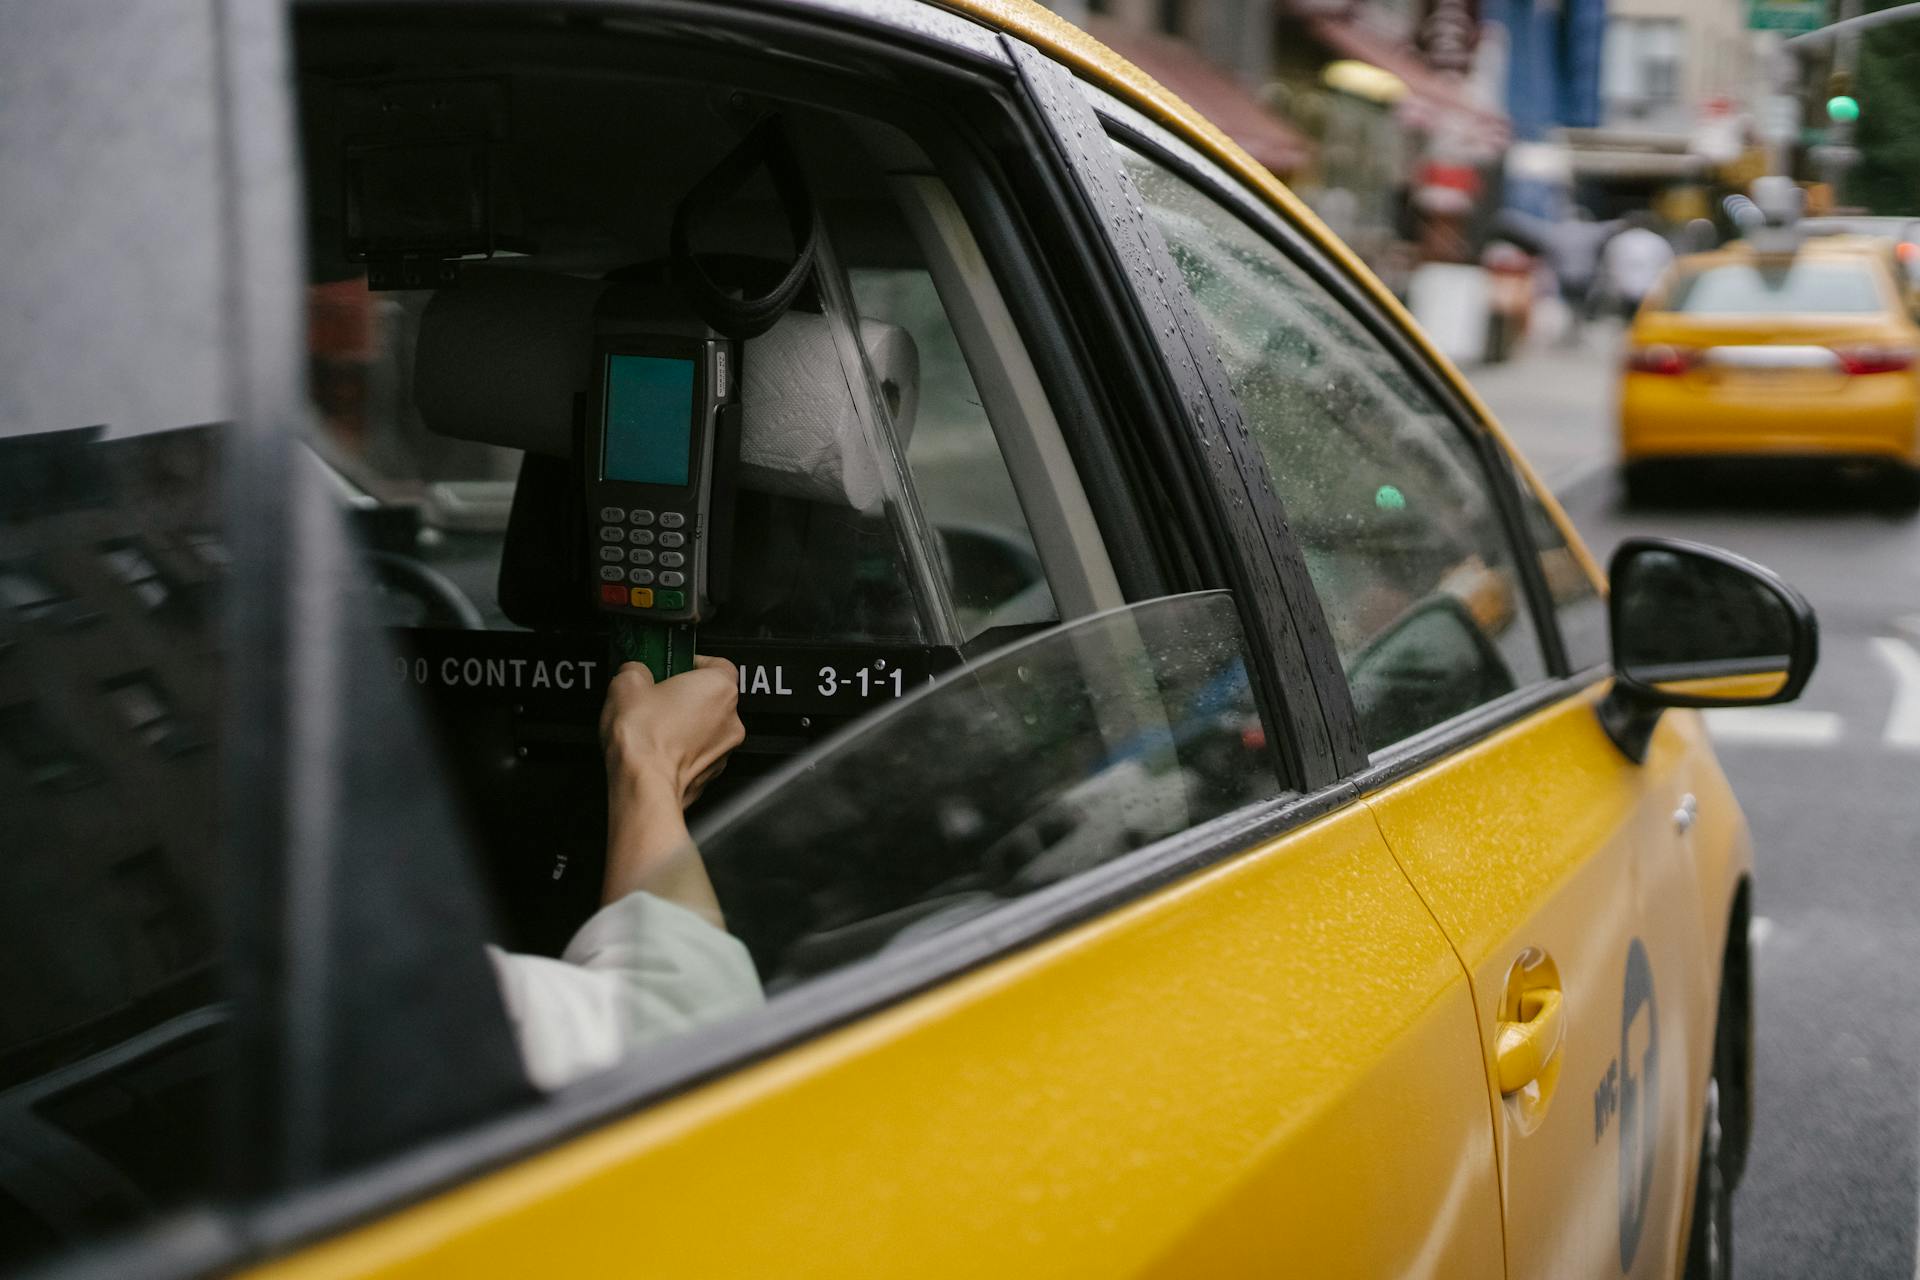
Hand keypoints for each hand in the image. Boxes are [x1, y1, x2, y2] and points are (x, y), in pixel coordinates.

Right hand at [599, 657, 744, 915]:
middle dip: (685, 695)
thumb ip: (637, 670)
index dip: (691, 662)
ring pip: (707, 728)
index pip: (718, 663)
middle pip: (712, 697)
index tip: (670, 665)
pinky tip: (658, 748)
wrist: (644, 785)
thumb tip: (635, 673)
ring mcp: (725, 750)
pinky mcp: (711, 775)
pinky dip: (683, 749)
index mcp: (720, 687)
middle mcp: (731, 719)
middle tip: (657, 696)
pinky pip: (699, 753)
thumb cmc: (644, 737)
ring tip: (653, 724)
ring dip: (685, 724)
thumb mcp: (627, 684)